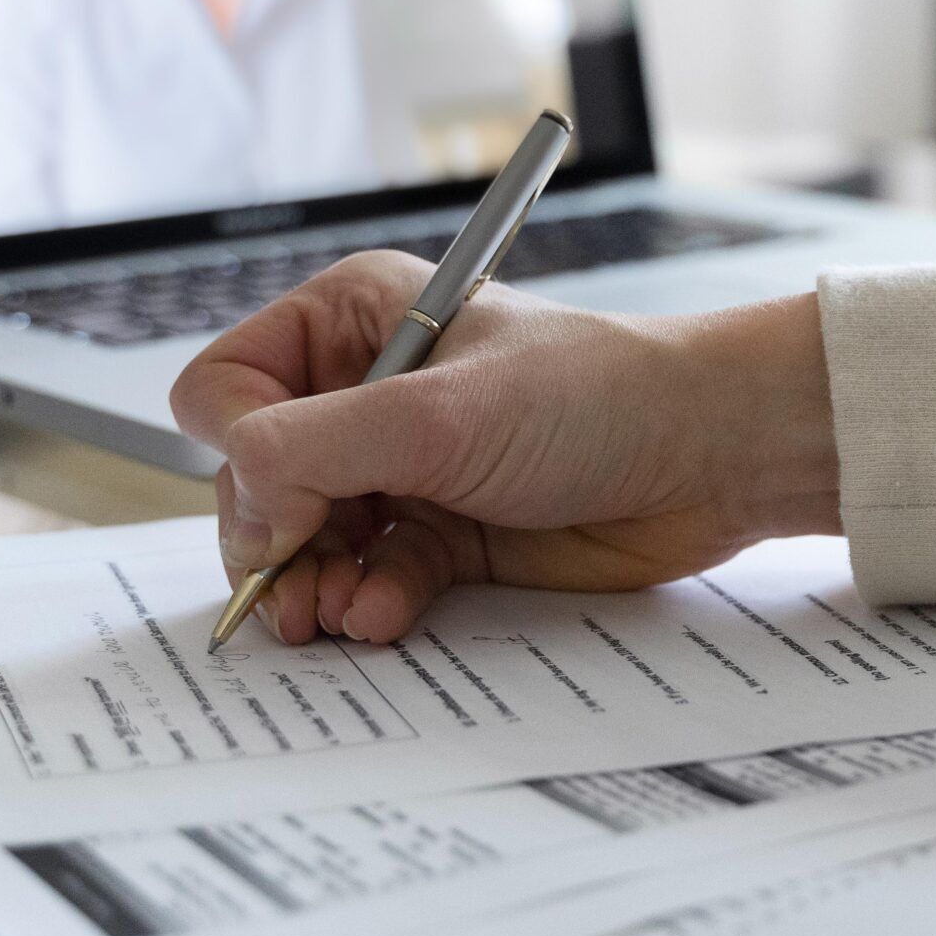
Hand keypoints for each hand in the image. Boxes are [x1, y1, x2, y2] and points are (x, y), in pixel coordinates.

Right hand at [169, 251, 840, 645]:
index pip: (226, 388)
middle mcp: (366, 390)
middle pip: (256, 480)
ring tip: (338, 614)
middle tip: (296, 592)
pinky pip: (368, 580)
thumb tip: (240, 504)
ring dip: (313, 586)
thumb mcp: (439, 414)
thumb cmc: (594, 397)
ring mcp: (404, 468)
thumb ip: (315, 448)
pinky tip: (388, 616)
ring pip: (305, 543)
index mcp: (352, 319)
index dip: (238, 454)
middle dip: (272, 541)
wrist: (708, 457)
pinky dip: (368, 604)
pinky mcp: (444, 535)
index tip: (281, 508)